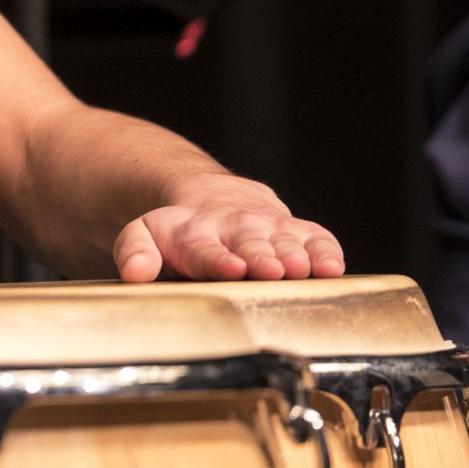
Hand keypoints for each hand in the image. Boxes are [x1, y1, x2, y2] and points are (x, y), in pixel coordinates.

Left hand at [113, 172, 346, 281]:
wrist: (211, 195)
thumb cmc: (179, 229)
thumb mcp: (145, 233)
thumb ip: (135, 252)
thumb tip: (135, 272)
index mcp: (195, 233)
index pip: (205, 248)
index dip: (217, 259)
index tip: (230, 268)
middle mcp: (235, 226)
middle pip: (250, 245)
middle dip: (261, 257)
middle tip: (273, 270)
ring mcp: (268, 225)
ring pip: (284, 241)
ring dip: (295, 255)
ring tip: (303, 269)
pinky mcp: (296, 228)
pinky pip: (316, 237)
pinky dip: (325, 251)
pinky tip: (333, 268)